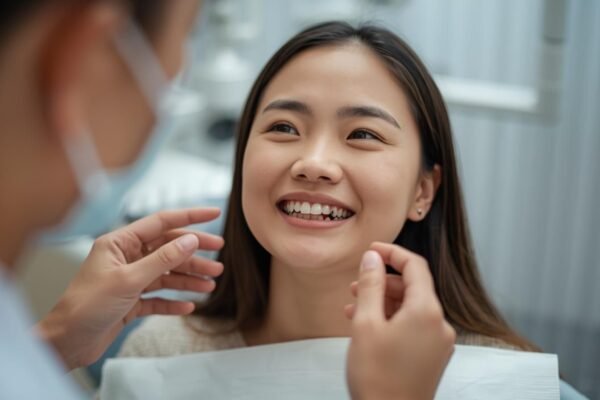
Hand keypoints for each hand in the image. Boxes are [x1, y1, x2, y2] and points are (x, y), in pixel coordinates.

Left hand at [36, 208, 223, 369]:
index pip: (161, 222)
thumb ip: (163, 259)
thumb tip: (190, 240)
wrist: (67, 343)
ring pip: (167, 274)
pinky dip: (174, 300)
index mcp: (120, 243)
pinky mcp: (130, 301)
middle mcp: (126, 258)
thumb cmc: (87, 306)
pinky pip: (159, 297)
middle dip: (194, 254)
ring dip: (189, 279)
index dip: (189, 217)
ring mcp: (129, 280)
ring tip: (211, 284)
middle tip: (219, 258)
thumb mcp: (129, 279)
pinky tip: (189, 305)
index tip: (215, 213)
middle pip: (168, 249)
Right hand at [345, 242, 455, 399]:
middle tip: (356, 284)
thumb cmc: (376, 375)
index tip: (371, 249)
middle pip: (413, 287)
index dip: (392, 252)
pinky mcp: (432, 357)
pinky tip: (368, 326)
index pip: (415, 266)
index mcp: (427, 311)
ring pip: (411, 308)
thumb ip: (371, 284)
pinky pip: (413, 327)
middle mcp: (439, 324)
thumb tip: (373, 256)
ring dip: (384, 302)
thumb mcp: (366, 323)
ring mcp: (438, 343)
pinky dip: (392, 320)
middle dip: (383, 281)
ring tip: (355, 307)